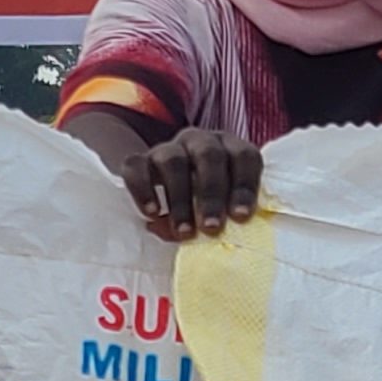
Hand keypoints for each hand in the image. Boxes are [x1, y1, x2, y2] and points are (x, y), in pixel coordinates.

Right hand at [120, 127, 259, 239]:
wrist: (172, 198)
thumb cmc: (208, 207)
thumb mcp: (223, 209)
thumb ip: (226, 217)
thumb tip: (216, 239)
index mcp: (230, 148)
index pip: (244, 156)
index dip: (245, 185)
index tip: (241, 216)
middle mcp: (200, 141)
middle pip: (208, 156)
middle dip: (211, 194)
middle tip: (211, 227)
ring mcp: (169, 148)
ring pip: (173, 162)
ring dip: (180, 199)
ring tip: (184, 232)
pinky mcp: (140, 159)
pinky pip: (136, 167)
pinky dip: (143, 190)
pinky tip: (152, 214)